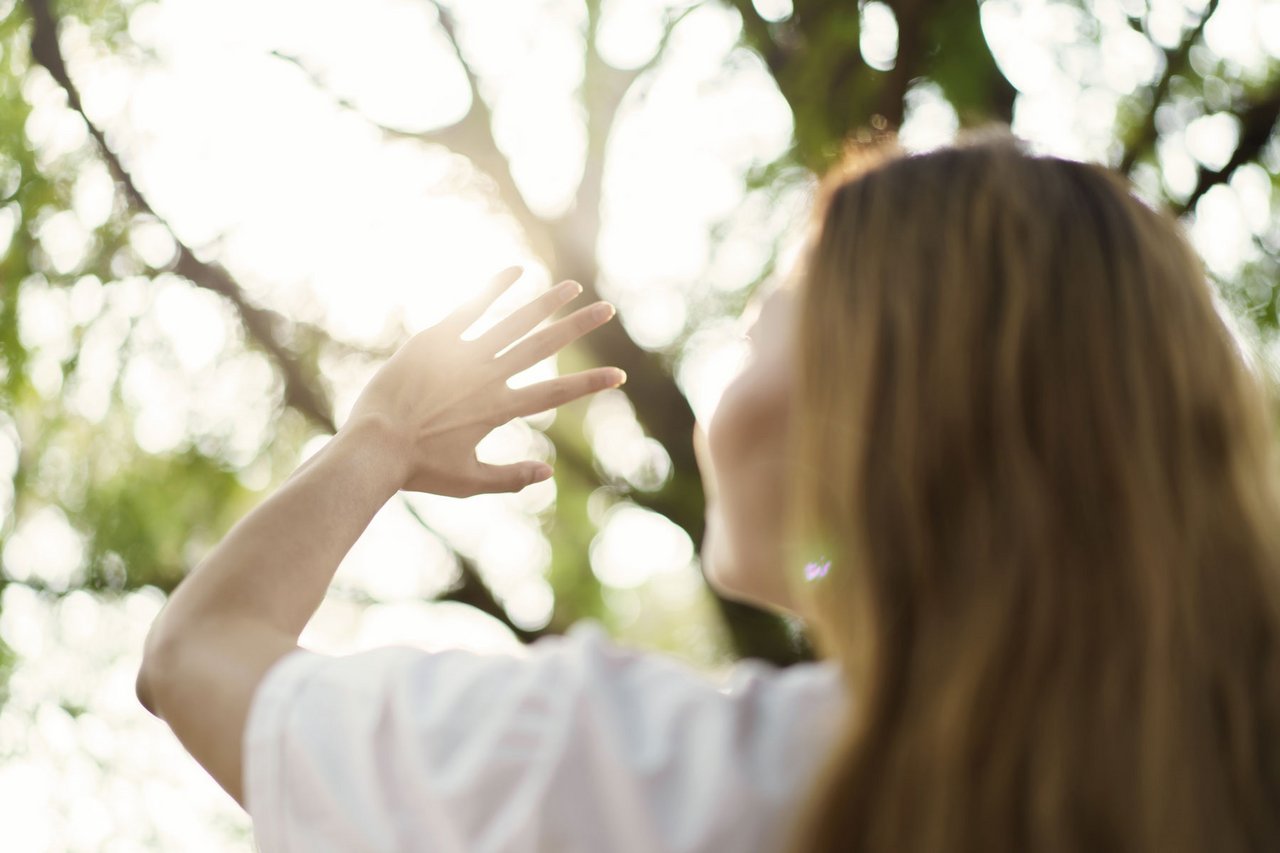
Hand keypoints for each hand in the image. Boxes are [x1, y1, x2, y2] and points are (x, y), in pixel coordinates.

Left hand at [344, 266, 624, 495]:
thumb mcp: (468, 482)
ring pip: (514, 322)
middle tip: (607, 310)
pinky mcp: (435, 341)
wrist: (374, 446)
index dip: (590, 384)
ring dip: (546, 303)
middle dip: (578, 327)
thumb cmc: (418, 469)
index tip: (619, 375)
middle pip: (543, 346)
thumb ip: (511, 477)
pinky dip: (494, 290)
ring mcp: (462, 355)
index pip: (556, 392)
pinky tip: (516, 272)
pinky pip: (470, 308)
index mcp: (498, 409)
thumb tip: (549, 473)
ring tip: (573, 287)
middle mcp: (488, 377)